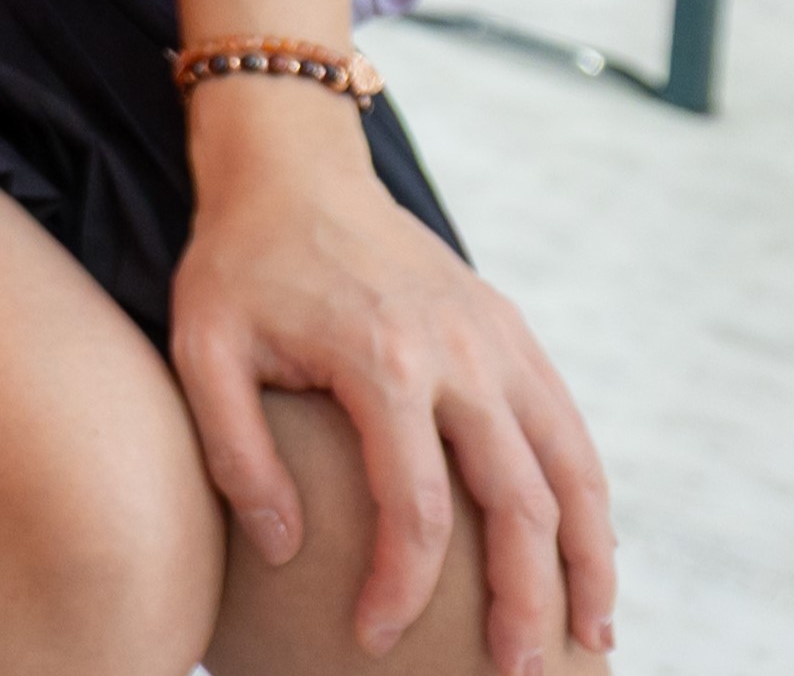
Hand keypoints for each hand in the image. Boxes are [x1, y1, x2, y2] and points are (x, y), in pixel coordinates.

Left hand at [174, 102, 619, 671]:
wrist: (294, 168)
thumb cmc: (238, 265)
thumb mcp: (201, 347)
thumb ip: (237, 451)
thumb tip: (284, 551)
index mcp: (384, 361)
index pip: (416, 508)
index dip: (402, 587)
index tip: (373, 639)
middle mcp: (463, 354)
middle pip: (520, 502)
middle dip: (525, 600)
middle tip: (520, 675)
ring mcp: (501, 342)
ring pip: (573, 472)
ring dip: (590, 561)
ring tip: (591, 639)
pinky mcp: (515, 334)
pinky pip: (570, 432)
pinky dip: (590, 503)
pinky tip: (587, 558)